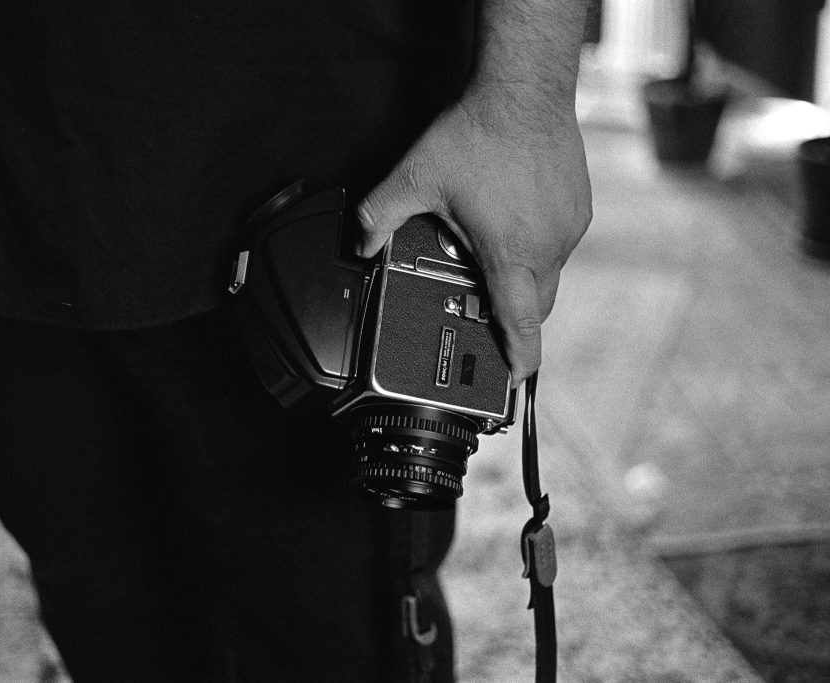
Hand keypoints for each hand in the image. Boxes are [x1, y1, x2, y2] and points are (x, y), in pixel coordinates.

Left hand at [356, 100, 591, 384]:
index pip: (519, 320)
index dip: (518, 355)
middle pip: (534, 305)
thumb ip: (380, 216)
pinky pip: (558, 246)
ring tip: (489, 249)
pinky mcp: (580, 210)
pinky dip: (535, 249)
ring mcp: (569, 228)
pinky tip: (510, 223)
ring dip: (521, 277)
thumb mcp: (415, 178)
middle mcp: (546, 246)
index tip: (517, 378)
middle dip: (512, 316)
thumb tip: (362, 244)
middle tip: (484, 304)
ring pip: (547, 275)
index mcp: (509, 251)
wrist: (526, 89)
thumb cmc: (479, 132)